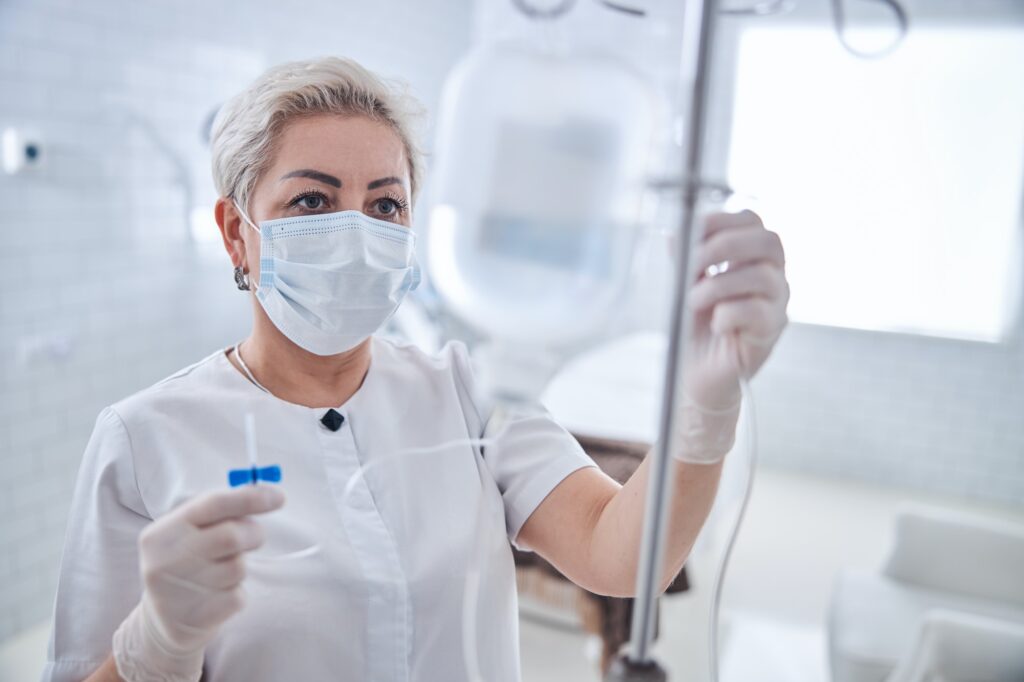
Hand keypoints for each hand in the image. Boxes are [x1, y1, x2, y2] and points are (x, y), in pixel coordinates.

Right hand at [112, 486, 284, 681]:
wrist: (162, 623)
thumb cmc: (185, 565)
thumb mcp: (188, 534)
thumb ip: (219, 513)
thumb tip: (266, 493)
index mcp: (162, 532)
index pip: (212, 505)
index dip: (249, 498)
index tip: (279, 497)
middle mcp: (164, 561)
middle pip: (231, 536)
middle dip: (253, 533)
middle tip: (253, 537)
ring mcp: (177, 593)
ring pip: (237, 568)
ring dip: (241, 567)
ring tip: (222, 571)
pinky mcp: (195, 618)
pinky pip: (237, 597)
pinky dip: (236, 593)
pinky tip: (218, 596)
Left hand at [674, 210, 788, 462]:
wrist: (696, 374)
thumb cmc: (695, 327)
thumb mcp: (684, 285)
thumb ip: (684, 259)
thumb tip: (675, 232)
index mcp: (752, 257)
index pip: (753, 221)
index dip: (723, 220)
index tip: (693, 230)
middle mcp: (772, 276)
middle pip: (770, 242)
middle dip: (725, 246)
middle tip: (692, 263)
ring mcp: (777, 304)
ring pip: (762, 277)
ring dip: (718, 285)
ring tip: (692, 302)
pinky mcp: (771, 333)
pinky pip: (758, 312)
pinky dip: (728, 314)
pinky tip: (715, 324)